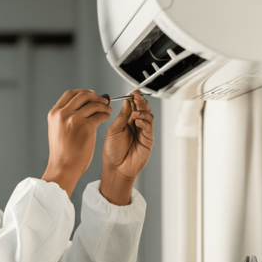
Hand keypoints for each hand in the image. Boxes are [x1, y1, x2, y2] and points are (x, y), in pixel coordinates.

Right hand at [42, 89, 111, 196]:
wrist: (63, 167)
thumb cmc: (62, 153)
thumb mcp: (57, 130)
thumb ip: (64, 118)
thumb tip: (79, 108)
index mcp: (54, 114)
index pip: (69, 94)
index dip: (82, 92)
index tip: (90, 94)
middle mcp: (62, 114)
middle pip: (82, 95)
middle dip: (95, 96)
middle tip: (103, 100)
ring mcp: (73, 119)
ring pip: (93, 104)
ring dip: (103, 105)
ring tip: (107, 109)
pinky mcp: (85, 126)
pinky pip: (99, 115)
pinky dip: (105, 114)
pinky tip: (107, 117)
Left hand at [100, 90, 153, 204]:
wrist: (116, 168)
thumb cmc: (112, 151)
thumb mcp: (113, 130)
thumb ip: (121, 117)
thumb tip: (127, 102)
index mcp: (125, 121)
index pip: (132, 106)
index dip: (133, 99)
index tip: (132, 93)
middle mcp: (135, 125)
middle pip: (142, 108)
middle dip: (140, 101)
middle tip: (136, 96)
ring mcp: (143, 131)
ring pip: (148, 115)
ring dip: (142, 111)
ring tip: (134, 113)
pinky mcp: (148, 139)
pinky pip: (149, 126)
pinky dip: (144, 121)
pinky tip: (137, 121)